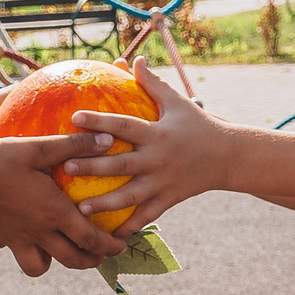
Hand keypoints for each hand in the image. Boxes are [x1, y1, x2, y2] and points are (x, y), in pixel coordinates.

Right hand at [0, 131, 125, 272]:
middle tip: (100, 255)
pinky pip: (14, 249)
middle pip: (73, 260)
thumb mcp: (39, 147)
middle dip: (91, 261)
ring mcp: (15, 239)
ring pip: (39, 267)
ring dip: (54, 262)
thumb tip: (108, 139)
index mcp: (55, 212)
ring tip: (59, 250)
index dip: (110, 246)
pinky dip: (22, 245)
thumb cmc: (1, 158)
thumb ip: (74, 145)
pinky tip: (22, 229)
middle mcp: (38, 232)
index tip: (121, 245)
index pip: (92, 240)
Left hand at [63, 59, 223, 235]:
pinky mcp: (169, 200)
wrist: (228, 157)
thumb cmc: (198, 125)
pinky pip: (146, 216)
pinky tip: (107, 236)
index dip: (100, 122)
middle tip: (65, 167)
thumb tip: (135, 59)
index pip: (124, 126)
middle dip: (93, 168)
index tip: (74, 118)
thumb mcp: (177, 103)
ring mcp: (163, 182)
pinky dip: (129, 227)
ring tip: (79, 208)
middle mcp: (158, 160)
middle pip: (121, 166)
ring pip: (130, 197)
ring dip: (104, 204)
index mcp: (158, 134)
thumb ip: (153, 83)